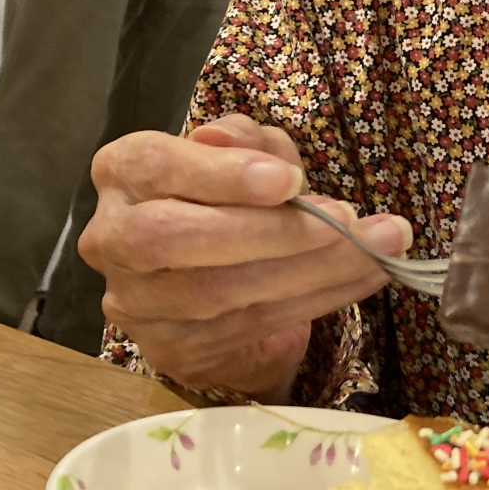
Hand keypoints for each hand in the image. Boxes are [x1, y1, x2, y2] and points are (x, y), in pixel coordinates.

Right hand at [78, 114, 410, 399]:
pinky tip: (366, 275)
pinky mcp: (173, 350)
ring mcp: (136, 304)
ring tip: (376, 246)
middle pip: (172, 238)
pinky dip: (320, 298)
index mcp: (123, 173)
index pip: (157, 167)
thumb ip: (250, 142)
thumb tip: (235, 139)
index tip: (289, 179)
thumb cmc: (235, 199)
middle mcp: (112, 239)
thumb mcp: (251, 156)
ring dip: (311, 269)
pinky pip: (251, 325)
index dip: (221, 175)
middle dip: (268, 231)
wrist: (226, 282)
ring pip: (217, 292)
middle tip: (343, 219)